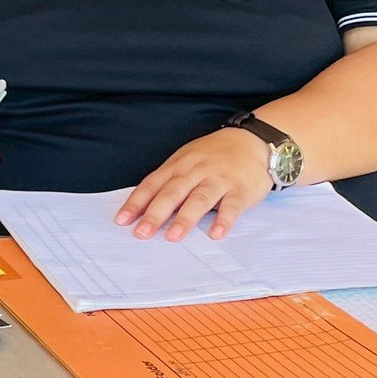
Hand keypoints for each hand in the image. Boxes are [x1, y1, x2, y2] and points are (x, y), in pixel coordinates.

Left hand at [116, 127, 274, 240]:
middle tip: (141, 233)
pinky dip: (224, 220)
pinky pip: (232, 206)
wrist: (254, 141)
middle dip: (155, 214)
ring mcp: (219, 180)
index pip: (153, 184)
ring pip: (200, 199)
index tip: (122, 220)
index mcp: (179, 165)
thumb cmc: (214, 155)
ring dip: (186, 218)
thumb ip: (168, 182)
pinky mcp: (241, 189)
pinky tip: (216, 234)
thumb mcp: (187, 160)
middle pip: (173, 193)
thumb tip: (142, 208)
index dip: (137, 202)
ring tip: (173, 237)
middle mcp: (196, 172)